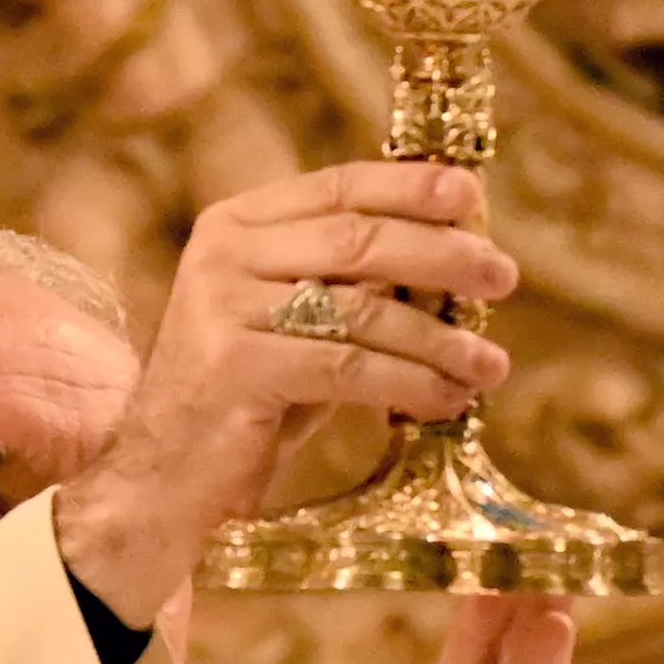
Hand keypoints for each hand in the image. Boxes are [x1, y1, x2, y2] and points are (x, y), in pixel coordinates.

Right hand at [55, 162, 513, 628]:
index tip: (471, 194)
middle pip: (358, 239)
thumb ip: (349, 283)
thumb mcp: (295, 324)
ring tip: (490, 365)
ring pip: (362, 309)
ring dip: (439, 338)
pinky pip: (348, 368)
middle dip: (442, 256)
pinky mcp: (238, 366)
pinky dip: (409, 385)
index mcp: (236, 224)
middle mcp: (224, 254)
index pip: (338, 187)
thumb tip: (456, 257)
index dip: (410, 186)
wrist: (161, 477)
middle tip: (502, 276)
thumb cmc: (245, 399)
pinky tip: (448, 400)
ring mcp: (225, 307)